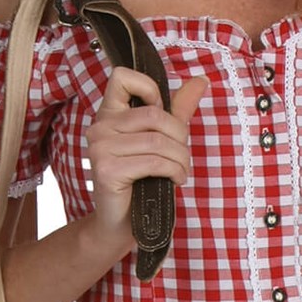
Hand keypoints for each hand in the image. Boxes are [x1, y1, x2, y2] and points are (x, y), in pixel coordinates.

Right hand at [86, 67, 206, 247]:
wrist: (121, 224)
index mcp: (109, 113)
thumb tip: (201, 80)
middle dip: (179, 136)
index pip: (122, 77)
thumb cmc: (142, 180)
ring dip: (180, 159)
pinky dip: (174, 171)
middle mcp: (99, 127)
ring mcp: (100, 148)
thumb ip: (178, 109)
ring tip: (180, 171)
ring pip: (158, 140)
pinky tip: (175, 180)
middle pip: (154, 114)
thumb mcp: (162, 139)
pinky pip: (154, 161)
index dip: (149, 89)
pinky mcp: (107, 170)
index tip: (161, 114)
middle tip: (181, 156)